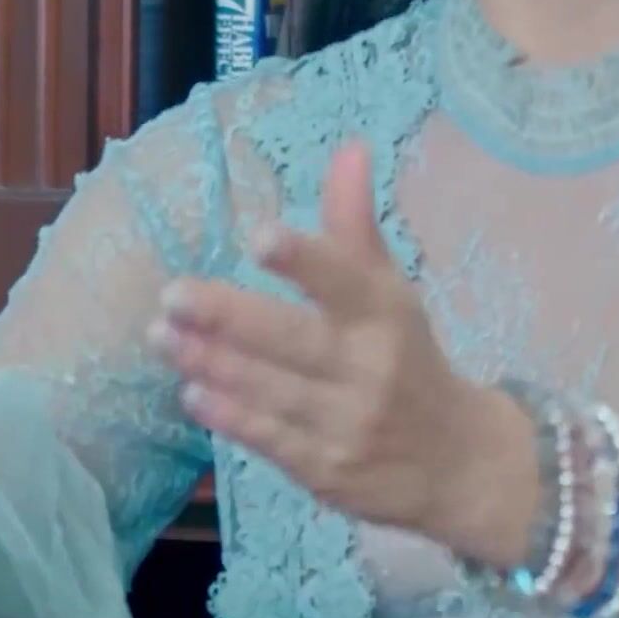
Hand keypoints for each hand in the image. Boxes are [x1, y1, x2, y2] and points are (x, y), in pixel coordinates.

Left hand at [149, 142, 540, 562]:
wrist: (459, 464)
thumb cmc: (408, 360)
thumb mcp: (391, 292)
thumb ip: (355, 226)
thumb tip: (348, 147)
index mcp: (386, 314)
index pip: (344, 280)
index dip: (304, 259)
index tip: (258, 237)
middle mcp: (370, 368)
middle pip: (294, 339)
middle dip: (230, 317)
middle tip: (172, 295)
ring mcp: (348, 423)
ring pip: (270, 389)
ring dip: (211, 362)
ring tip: (159, 335)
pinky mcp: (328, 470)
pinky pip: (271, 439)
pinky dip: (230, 416)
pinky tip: (191, 390)